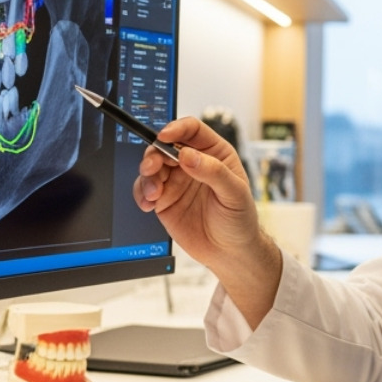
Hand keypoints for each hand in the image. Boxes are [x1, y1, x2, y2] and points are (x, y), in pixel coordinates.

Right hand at [132, 117, 280, 323]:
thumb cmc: (240, 220)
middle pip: (165, 146)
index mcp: (214, 154)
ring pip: (151, 166)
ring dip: (146, 176)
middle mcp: (192, 163)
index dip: (176, 128)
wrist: (230, 253)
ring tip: (154, 194)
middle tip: (152, 168)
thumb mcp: (235, 194)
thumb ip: (213, 172)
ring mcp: (176, 181)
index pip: (192, 130)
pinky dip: (141, 193)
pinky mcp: (164, 199)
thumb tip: (188, 155)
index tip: (164, 136)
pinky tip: (148, 204)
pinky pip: (144, 188)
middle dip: (154, 154)